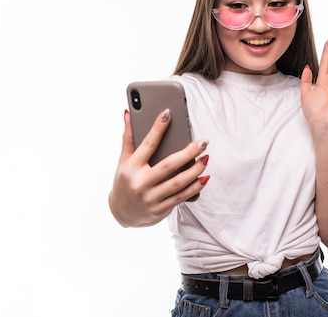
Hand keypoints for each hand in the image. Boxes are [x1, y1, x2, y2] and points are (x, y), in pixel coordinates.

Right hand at [108, 109, 209, 226]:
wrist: (121, 213)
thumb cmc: (124, 181)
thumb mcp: (123, 161)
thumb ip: (128, 138)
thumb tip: (128, 115)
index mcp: (131, 168)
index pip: (147, 145)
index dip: (157, 128)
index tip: (168, 114)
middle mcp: (140, 183)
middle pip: (169, 165)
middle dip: (189, 153)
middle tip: (203, 142)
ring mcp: (151, 198)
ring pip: (178, 183)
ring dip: (196, 170)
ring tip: (206, 158)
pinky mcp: (160, 210)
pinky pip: (181, 197)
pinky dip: (195, 187)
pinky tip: (204, 177)